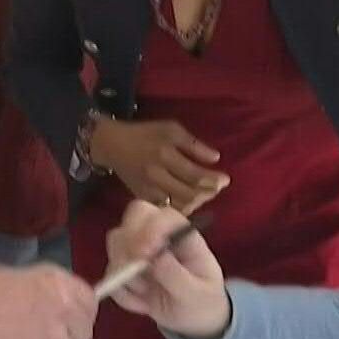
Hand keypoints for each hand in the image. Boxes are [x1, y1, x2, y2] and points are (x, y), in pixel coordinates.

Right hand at [0, 266, 96, 338]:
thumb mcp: (19, 279)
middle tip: (38, 337)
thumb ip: (49, 291)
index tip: (66, 320)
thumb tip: (66, 305)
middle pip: (82, 334)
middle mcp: (64, 314)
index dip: (77, 314)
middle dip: (66, 337)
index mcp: (58, 286)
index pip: (90, 303)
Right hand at [88, 118, 228, 211]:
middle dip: (208, 193)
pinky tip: (188, 201)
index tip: (225, 179)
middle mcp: (157, 175)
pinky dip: (180, 208)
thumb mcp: (171, 129)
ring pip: (178, 205)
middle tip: (217, 187)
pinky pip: (166, 209)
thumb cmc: (145, 134)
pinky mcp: (142, 197)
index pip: (195, 174)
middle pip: (189, 193)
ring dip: (196, 202)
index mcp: (165, 154)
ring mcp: (148, 189)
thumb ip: (193, 144)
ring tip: (204, 194)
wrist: (112, 145)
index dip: (213, 180)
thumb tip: (215, 158)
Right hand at [103, 200, 229, 338]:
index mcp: (184, 236)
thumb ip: (177, 276)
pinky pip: (110, 273)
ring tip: (145, 294)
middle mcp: (160, 236)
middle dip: (129, 240)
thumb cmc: (203, 302)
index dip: (152, 229)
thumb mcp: (197, 294)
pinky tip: (142, 305)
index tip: (145, 254)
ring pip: (116, 240)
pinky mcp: (125, 267)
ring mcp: (139, 249)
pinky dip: (122, 293)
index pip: (166, 216)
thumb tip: (156, 258)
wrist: (193, 321)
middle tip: (133, 268)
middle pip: (135, 214)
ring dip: (123, 270)